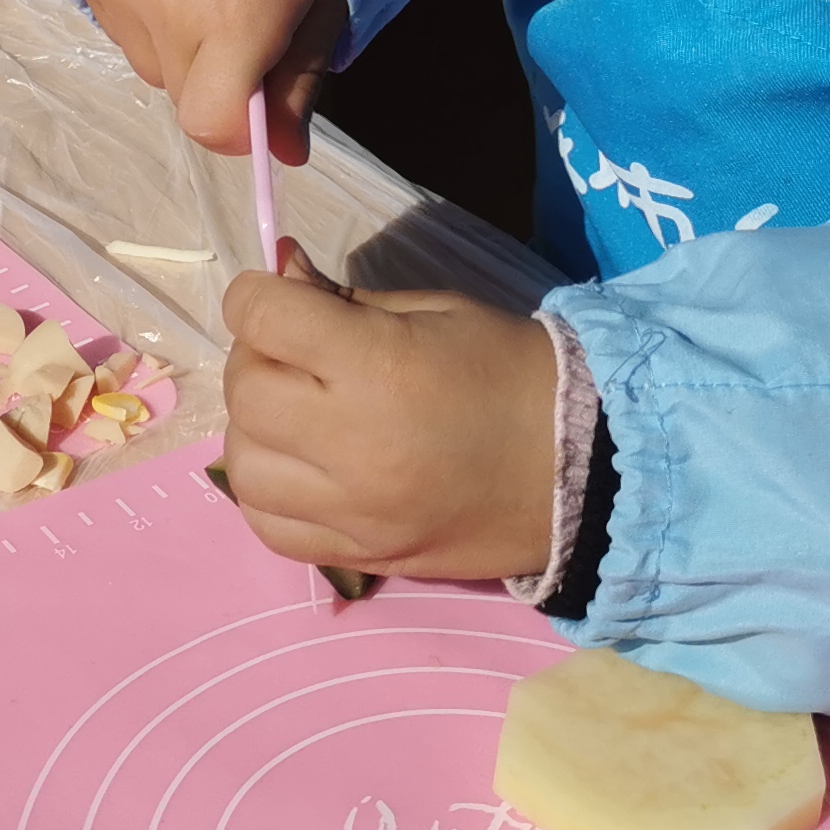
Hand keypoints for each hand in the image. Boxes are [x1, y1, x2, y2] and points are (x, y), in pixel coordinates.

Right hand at [71, 0, 346, 161]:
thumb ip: (299, 83)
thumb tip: (281, 157)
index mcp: (235, 14)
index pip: (209, 124)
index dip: (238, 127)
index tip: (258, 100)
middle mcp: (163, 2)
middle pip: (181, 96)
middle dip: (214, 78)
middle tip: (241, 19)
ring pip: (147, 63)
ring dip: (175, 43)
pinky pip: (115, 26)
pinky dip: (143, 11)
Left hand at [219, 263, 558, 578]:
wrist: (584, 469)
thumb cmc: (511, 371)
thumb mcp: (434, 310)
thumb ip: (343, 299)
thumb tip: (280, 274)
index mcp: (377, 367)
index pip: (263, 317)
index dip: (256, 294)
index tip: (277, 295)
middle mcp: (353, 444)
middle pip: (246, 392)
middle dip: (256, 357)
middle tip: (292, 352)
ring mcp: (354, 511)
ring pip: (244, 467)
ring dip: (257, 429)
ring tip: (294, 414)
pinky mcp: (361, 555)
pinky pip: (271, 529)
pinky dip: (269, 494)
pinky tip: (299, 469)